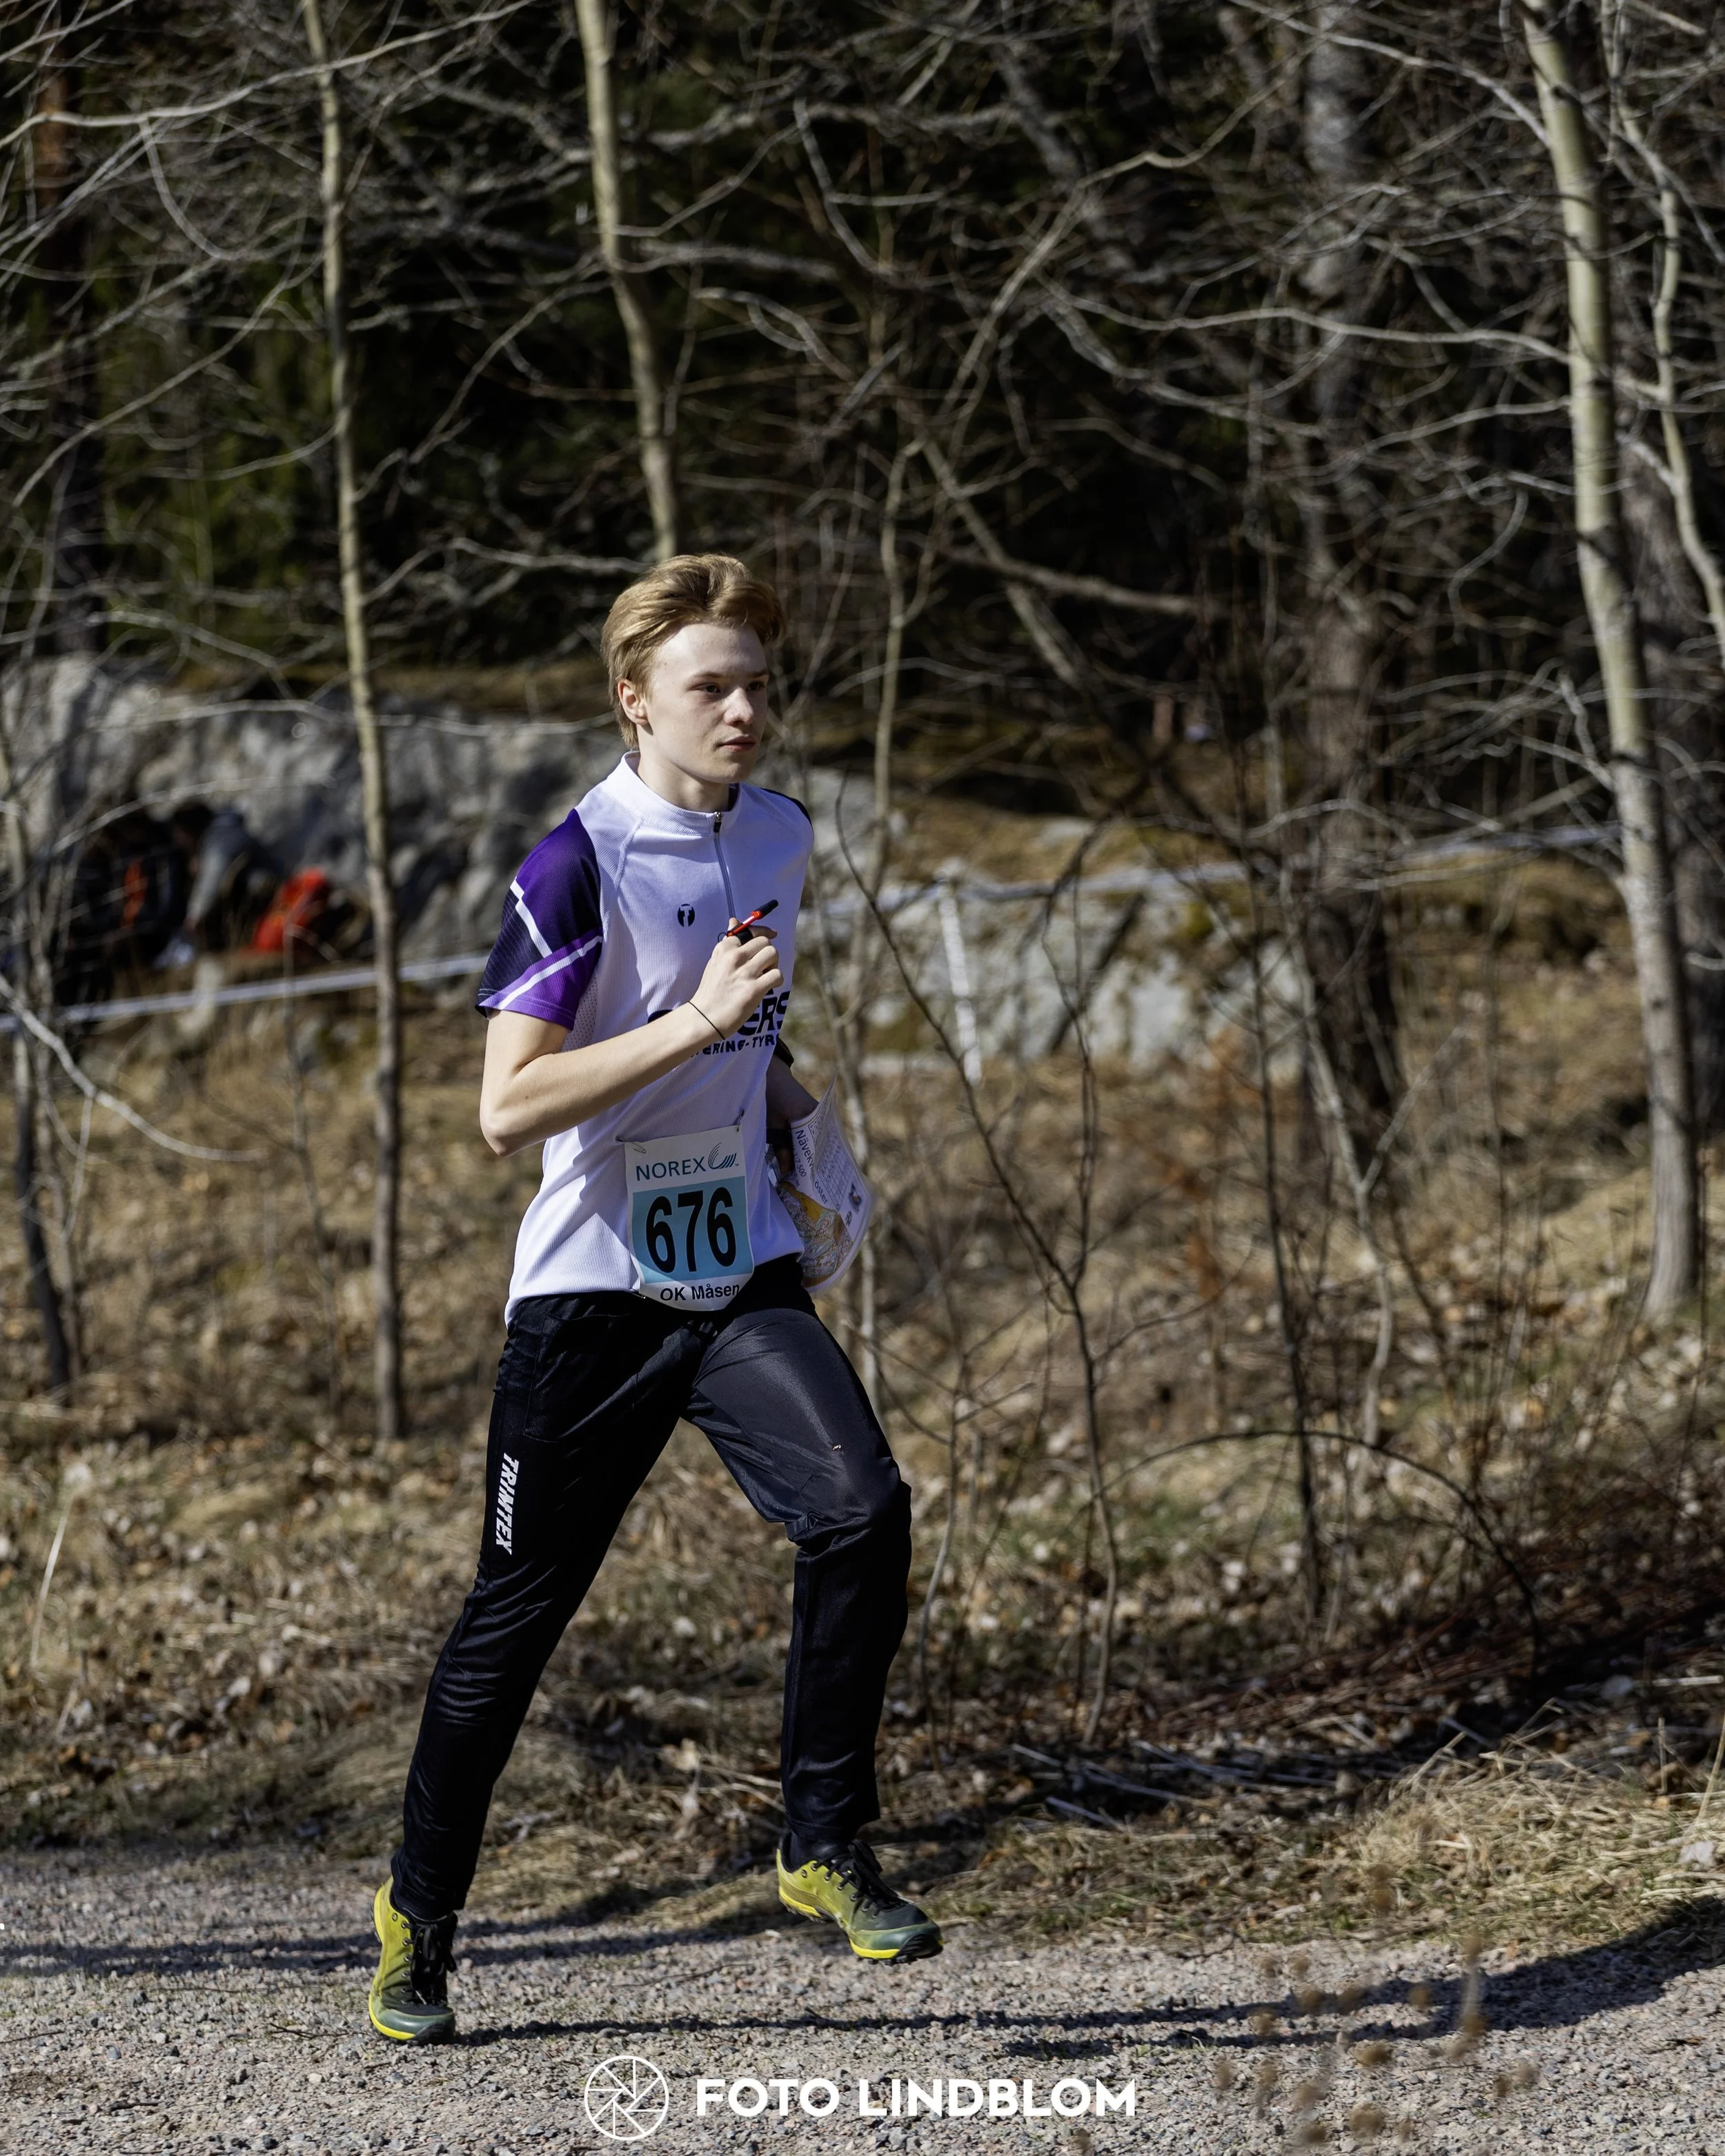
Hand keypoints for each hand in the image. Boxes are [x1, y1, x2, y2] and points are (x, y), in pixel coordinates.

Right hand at [689, 920, 782, 1036]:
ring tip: (764, 975)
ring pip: (773, 954)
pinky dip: (776, 981)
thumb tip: (734, 920)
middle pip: (765, 942)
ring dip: (773, 964)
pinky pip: (777, 975)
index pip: (750, 930)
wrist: (704, 1017)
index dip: (763, 932)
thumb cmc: (710, 990)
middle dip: (767, 953)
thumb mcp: (715, 962)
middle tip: (762, 966)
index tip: (771, 935)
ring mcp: (745, 972)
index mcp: (724, 948)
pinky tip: (767, 987)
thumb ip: (728, 943)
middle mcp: (734, 956)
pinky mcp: (754, 989)